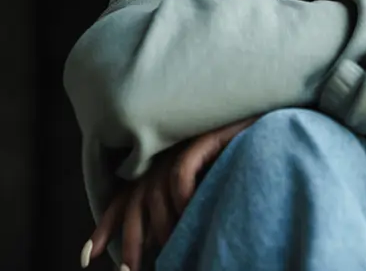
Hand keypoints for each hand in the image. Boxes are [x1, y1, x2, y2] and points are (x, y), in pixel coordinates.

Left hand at [80, 116, 259, 270]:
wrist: (261, 123)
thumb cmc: (237, 157)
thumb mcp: (203, 186)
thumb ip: (179, 207)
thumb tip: (162, 241)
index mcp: (158, 169)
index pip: (125, 199)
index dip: (106, 227)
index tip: (89, 258)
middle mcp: (163, 160)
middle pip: (136, 204)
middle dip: (130, 240)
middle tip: (129, 269)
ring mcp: (181, 150)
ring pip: (157, 195)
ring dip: (163, 226)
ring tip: (171, 247)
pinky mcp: (202, 140)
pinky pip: (180, 174)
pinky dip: (182, 197)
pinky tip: (190, 213)